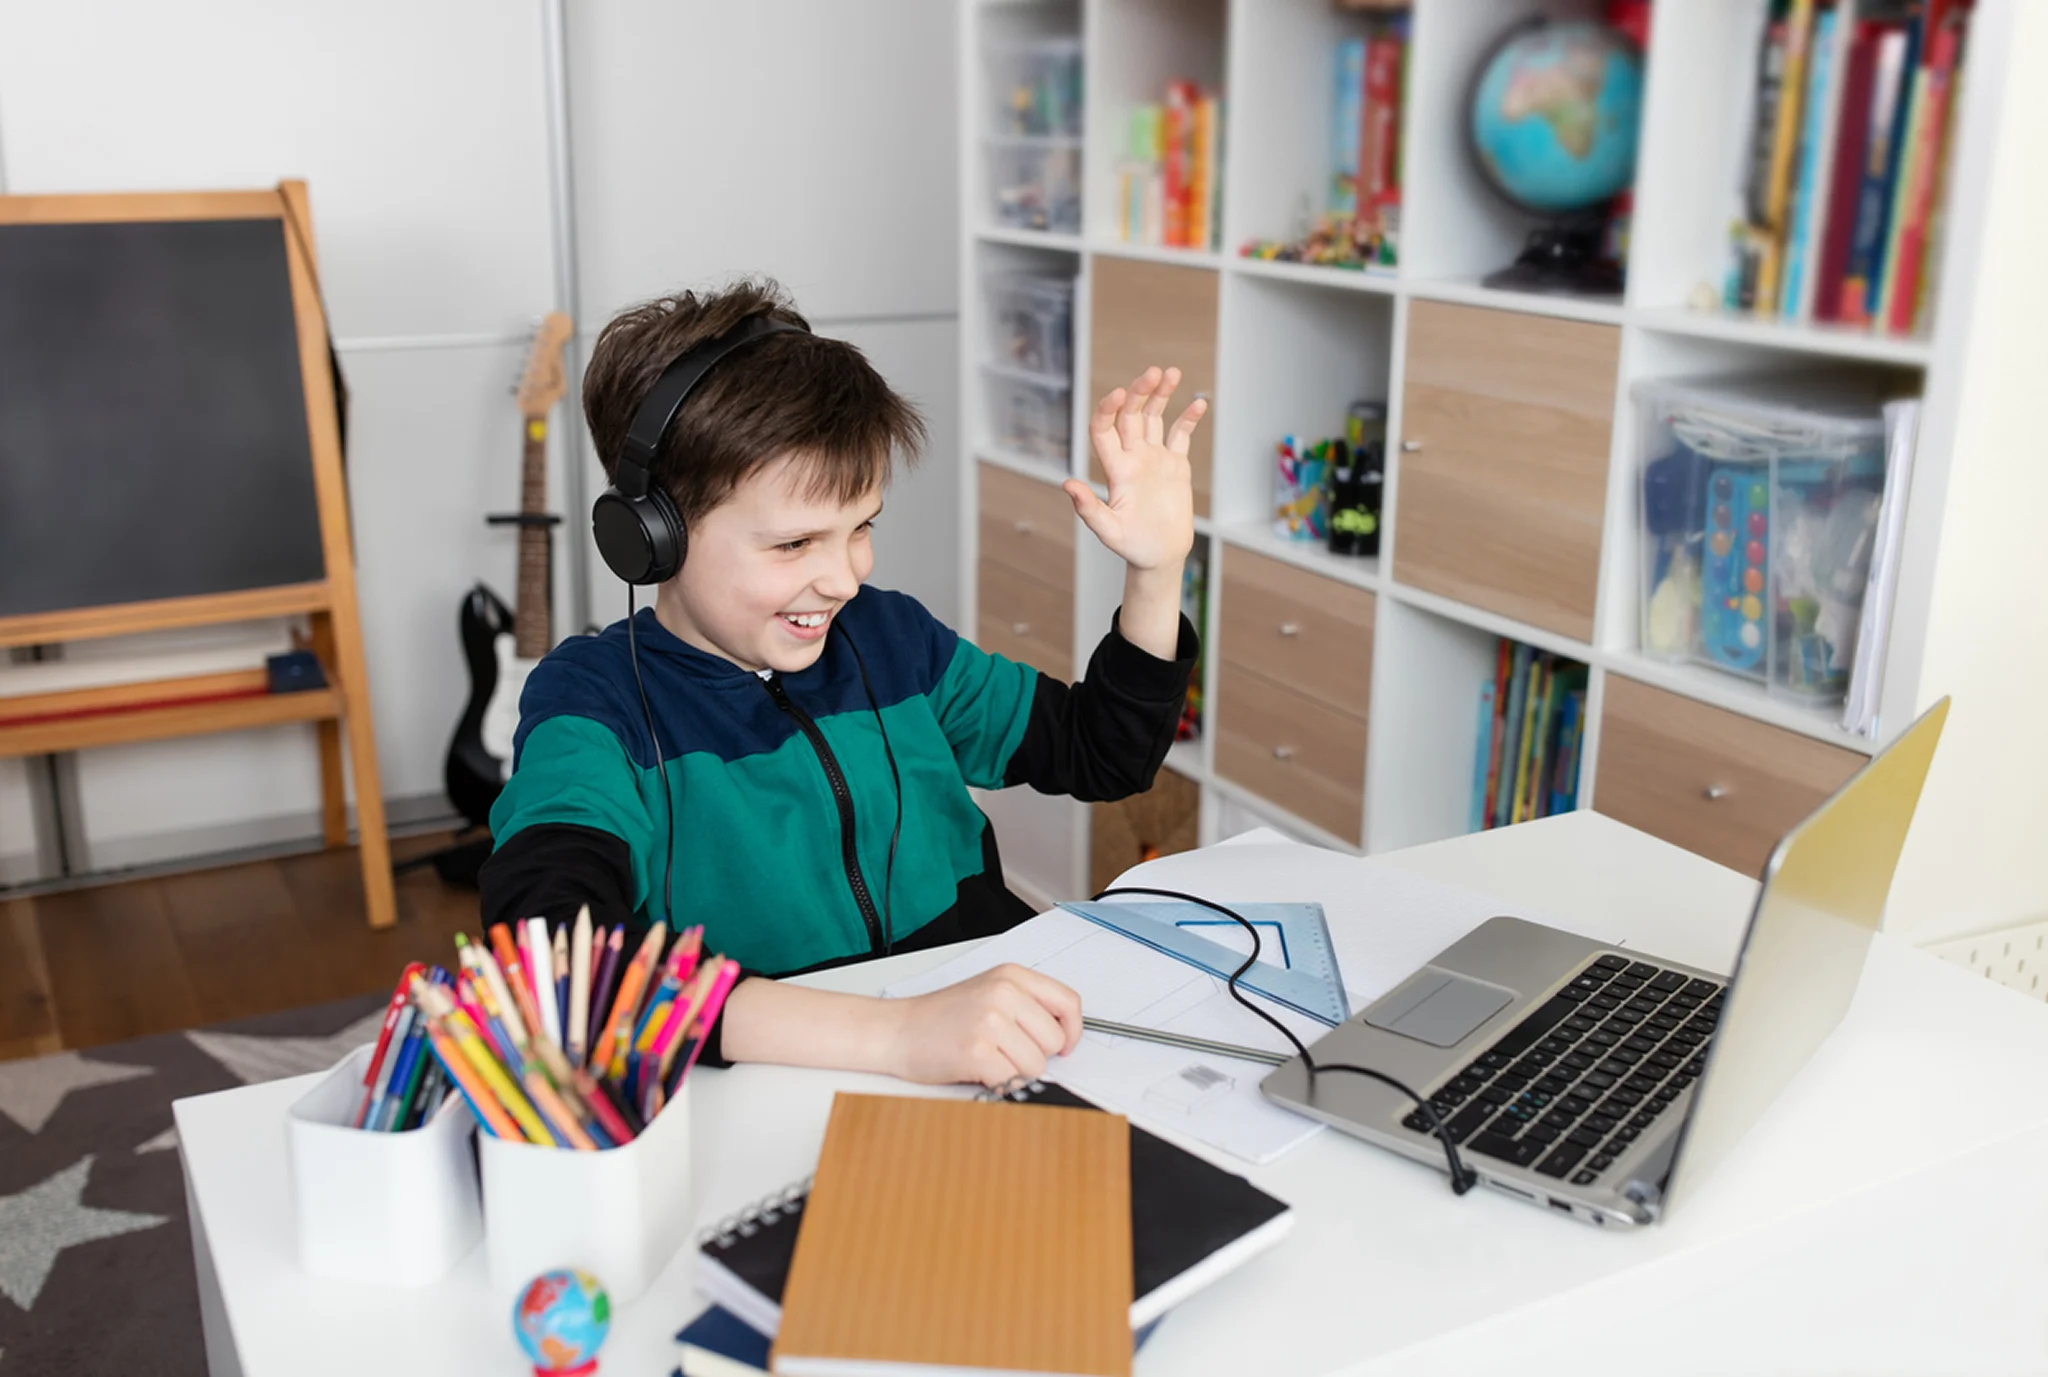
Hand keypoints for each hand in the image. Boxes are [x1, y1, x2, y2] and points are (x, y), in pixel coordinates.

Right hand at [884, 963, 1083, 1085]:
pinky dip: (998, 1083)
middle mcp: (1004, 994)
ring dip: (1016, 1071)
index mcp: (1011, 976)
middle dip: (1036, 1055)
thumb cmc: (942, 1017)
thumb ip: (1027, 1005)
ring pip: (1036, 1065)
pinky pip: (1011, 1081)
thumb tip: (1066, 1035)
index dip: (1072, 1030)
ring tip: (989, 1057)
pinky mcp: (977, 1051)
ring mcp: (990, 1022)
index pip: (1068, 1002)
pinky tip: (977, 1068)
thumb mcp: (989, 993)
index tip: (1064, 1045)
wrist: (897, 1031)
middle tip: (1006, 1051)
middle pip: (1054, 1040)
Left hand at [1066, 366, 1205, 572]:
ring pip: (1154, 418)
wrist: (1160, 556)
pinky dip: (1188, 418)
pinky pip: (1180, 435)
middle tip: (1154, 373)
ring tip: (1171, 373)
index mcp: (1115, 469)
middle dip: (1140, 392)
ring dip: (1161, 395)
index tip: (1119, 393)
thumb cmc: (1132, 547)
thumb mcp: (1109, 531)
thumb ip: (1089, 508)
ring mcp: (1154, 459)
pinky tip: (1198, 402)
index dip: (1108, 409)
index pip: (1104, 430)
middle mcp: (1133, 458)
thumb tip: (1066, 485)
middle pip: (1131, 415)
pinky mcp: (1175, 466)